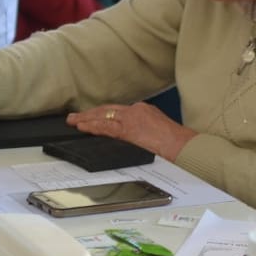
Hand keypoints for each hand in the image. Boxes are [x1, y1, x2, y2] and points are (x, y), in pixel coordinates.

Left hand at [66, 102, 195, 160]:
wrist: (183, 145)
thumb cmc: (176, 143)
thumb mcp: (160, 130)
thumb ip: (144, 130)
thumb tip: (135, 137)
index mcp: (144, 110)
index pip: (118, 111)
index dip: (102, 114)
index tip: (92, 117)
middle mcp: (136, 110)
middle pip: (107, 110)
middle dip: (90, 113)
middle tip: (75, 116)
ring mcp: (131, 118)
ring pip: (103, 116)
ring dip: (86, 119)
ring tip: (73, 121)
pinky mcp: (129, 129)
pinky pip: (106, 127)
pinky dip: (93, 126)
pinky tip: (83, 127)